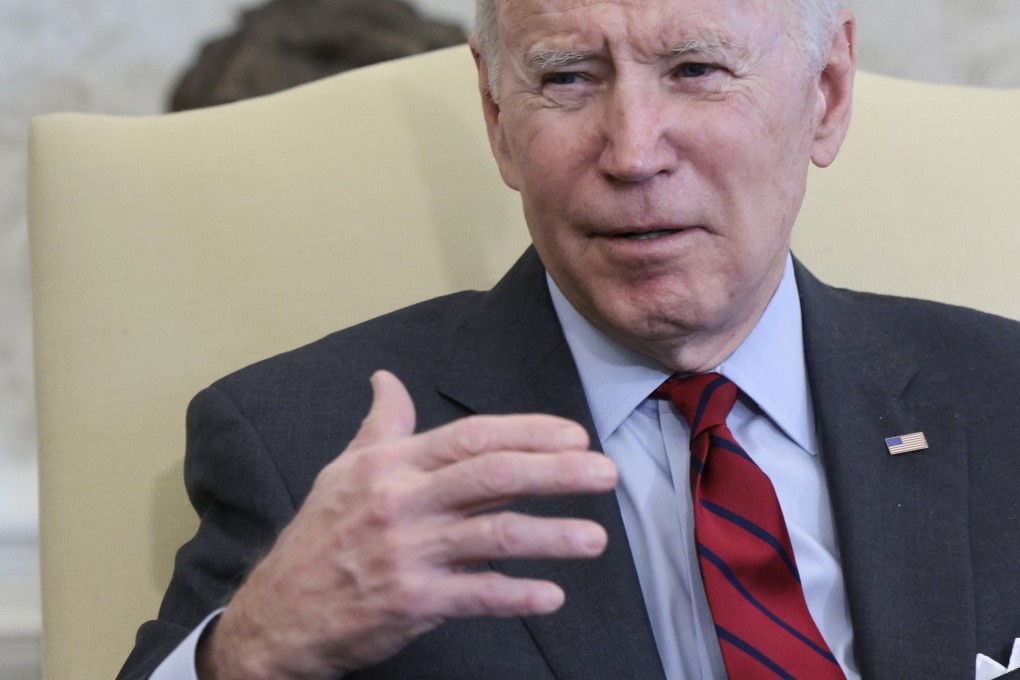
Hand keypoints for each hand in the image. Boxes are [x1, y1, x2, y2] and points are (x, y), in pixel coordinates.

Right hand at [197, 370, 617, 679]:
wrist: (277, 613)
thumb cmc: (318, 538)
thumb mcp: (342, 473)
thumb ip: (379, 427)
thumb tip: (386, 380)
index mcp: (390, 464)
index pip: (471, 436)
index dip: (528, 432)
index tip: (574, 436)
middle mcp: (401, 502)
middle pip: (492, 476)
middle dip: (556, 472)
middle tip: (606, 473)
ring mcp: (407, 553)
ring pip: (494, 536)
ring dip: (553, 536)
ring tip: (596, 538)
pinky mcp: (410, 603)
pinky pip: (477, 596)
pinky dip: (517, 595)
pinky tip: (552, 594)